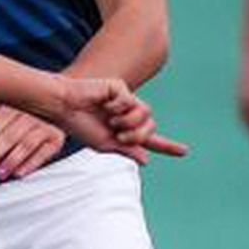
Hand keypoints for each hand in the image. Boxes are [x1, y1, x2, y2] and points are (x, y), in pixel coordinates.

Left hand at [0, 102, 67, 179]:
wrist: (56, 104)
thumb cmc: (21, 109)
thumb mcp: (1, 107)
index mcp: (16, 103)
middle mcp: (33, 112)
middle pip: (11, 135)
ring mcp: (46, 124)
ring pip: (26, 144)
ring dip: (11, 161)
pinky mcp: (57, 138)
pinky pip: (44, 153)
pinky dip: (30, 164)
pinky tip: (18, 173)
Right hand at [54, 77, 187, 162]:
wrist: (64, 107)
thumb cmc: (79, 126)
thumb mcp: (103, 144)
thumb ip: (127, 150)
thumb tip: (146, 159)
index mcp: (122, 131)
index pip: (149, 140)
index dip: (167, 146)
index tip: (184, 152)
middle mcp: (126, 115)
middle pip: (151, 127)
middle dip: (139, 134)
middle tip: (122, 136)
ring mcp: (125, 101)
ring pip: (146, 113)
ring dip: (130, 122)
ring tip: (111, 121)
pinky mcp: (121, 88)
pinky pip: (132, 101)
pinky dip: (118, 107)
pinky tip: (104, 104)